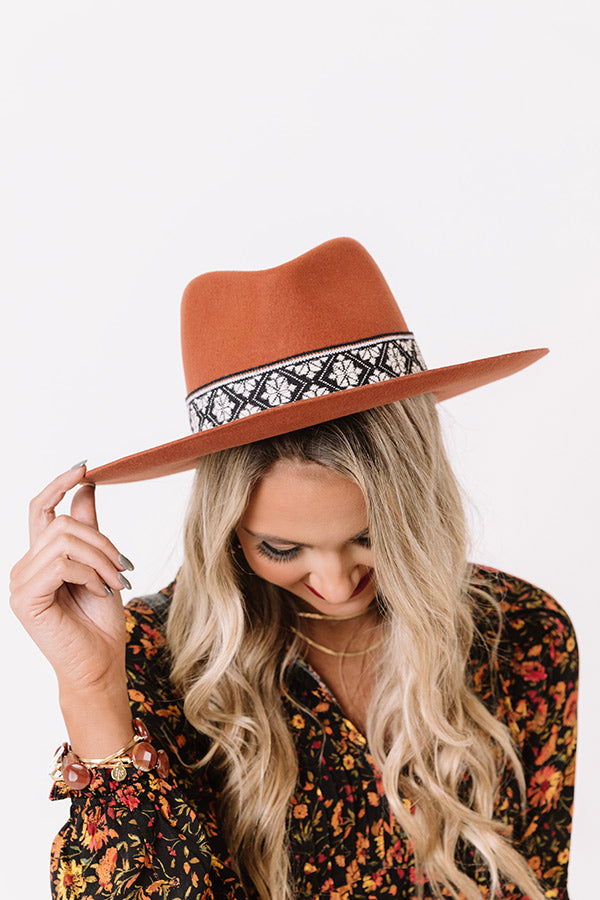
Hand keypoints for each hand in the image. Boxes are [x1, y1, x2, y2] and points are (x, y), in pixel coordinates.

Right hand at [9, 464, 132, 696]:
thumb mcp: (101, 565)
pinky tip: (98, 592)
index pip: (40, 508)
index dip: (59, 484)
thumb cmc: (100, 621)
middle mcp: (24, 566)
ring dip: (99, 559)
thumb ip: (90, 528)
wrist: (100, 665)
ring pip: (64, 541)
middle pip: (62, 523)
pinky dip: (89, 574)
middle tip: (123, 567)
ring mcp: (20, 582)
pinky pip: (61, 563)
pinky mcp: (25, 598)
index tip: (85, 467)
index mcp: (40, 557)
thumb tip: (87, 486)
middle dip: (101, 540)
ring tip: (113, 583)